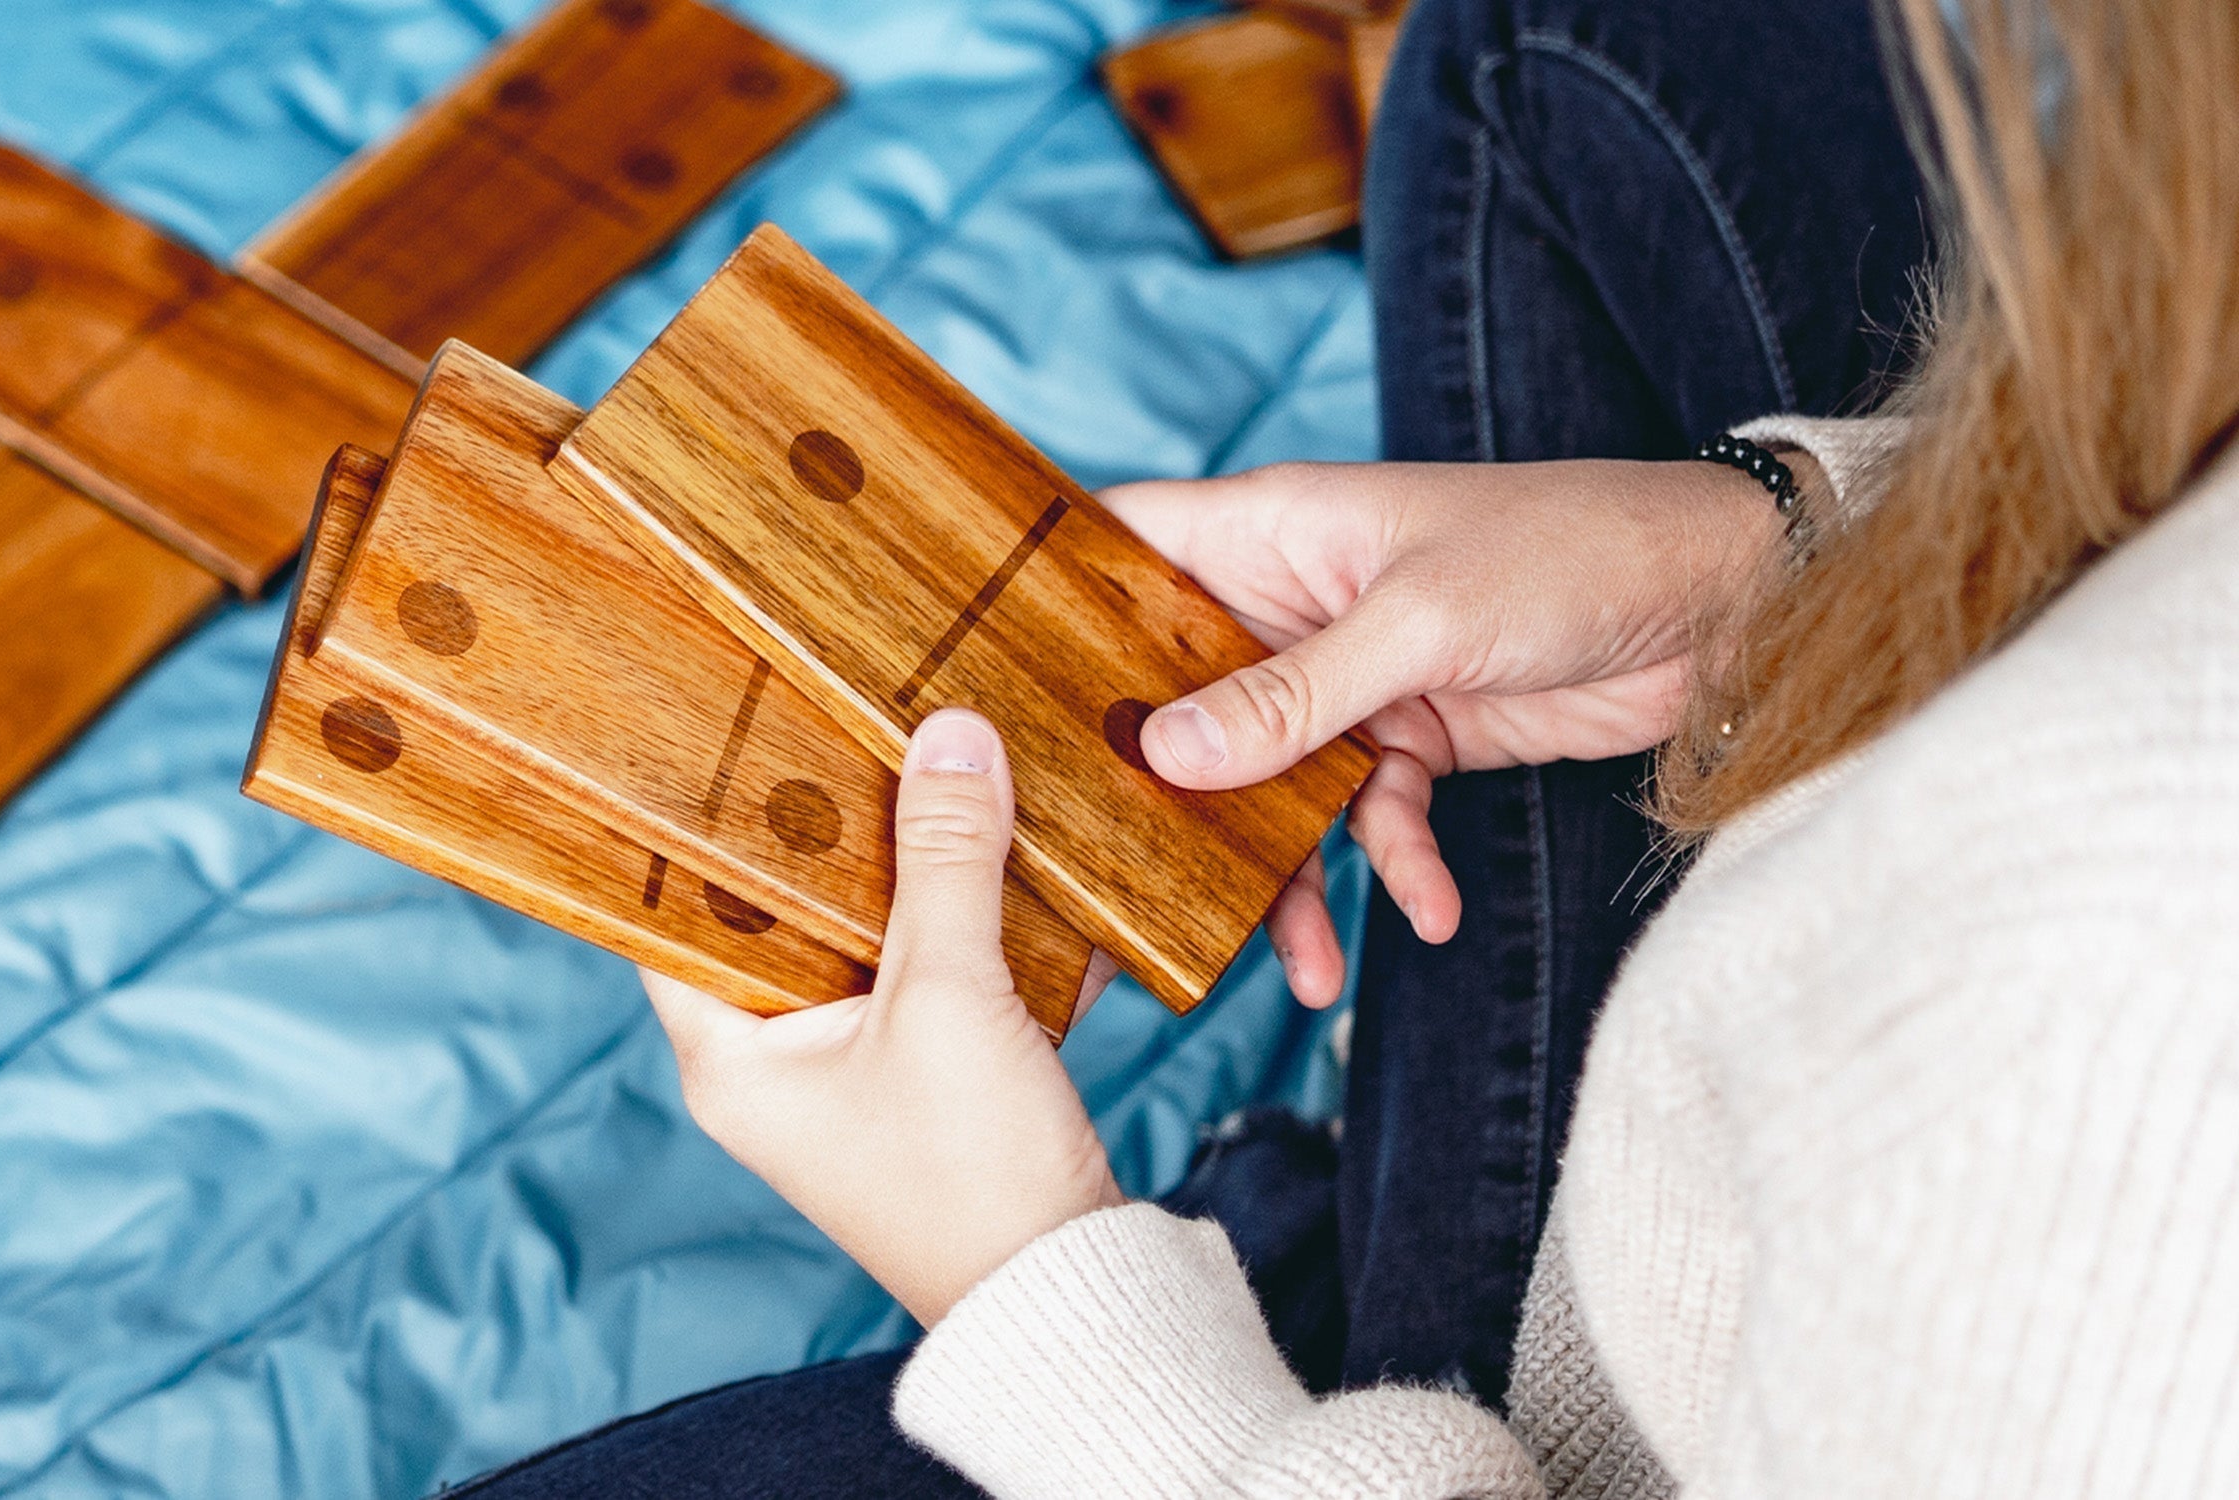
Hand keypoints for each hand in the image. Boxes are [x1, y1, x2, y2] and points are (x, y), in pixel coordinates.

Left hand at [641, 709, 1124, 1326]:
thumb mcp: (950, 997)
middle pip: (780, 910)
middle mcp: (773, 1064)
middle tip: (851, 724)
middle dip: (831, 826)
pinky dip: (965, 922)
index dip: (695, 824)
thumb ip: (945, 861)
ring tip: (934, 768)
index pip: (670, 911)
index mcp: (728, 1056)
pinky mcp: (924, 1076)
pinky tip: (1007, 857)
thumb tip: (947, 736)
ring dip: (910, 869)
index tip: (729, 733)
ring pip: (864, 934)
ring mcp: (849, 1073)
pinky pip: (929, 971)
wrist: (1070, 1292)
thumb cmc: (973, 1175)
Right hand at [1105, 458, 1796, 1005]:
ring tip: (1300, 967)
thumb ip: (1291, 697)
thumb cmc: (1573, 551)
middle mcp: (1290, 603)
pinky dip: (1390, 870)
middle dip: (1152, 794)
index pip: (1118, 552)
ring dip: (1282, 874)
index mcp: (1268, 533)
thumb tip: (1168, 757)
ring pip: (1267, 786)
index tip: (978, 692)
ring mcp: (1348, 676)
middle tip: (1106, 885)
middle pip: (1178, 701)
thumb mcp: (1419, 624)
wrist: (1732, 603)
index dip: (1045, 608)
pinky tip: (1423, 914)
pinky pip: (1365, 818)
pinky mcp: (1413, 735)